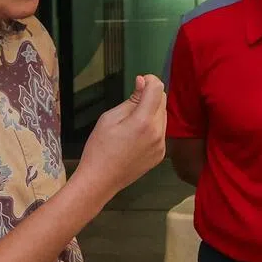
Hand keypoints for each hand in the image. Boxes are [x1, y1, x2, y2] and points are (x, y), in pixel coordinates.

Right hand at [74, 75, 166, 203]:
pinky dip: (152, 127)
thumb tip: (144, 82)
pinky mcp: (160, 154)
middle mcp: (157, 133)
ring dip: (152, 112)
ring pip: (162, 117)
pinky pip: (161, 132)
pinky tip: (135, 136)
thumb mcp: (110, 118)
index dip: (150, 81)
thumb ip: (132, 100)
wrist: (100, 180)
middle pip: (162, 101)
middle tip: (131, 103)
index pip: (158, 89)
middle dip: (150, 96)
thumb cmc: (99, 148)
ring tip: (131, 122)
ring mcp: (161, 145)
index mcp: (144, 122)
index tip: (140, 82)